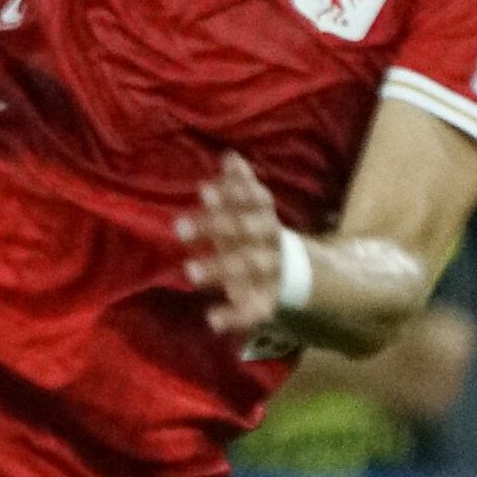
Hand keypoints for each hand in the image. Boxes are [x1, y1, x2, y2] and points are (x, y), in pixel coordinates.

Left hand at [175, 152, 296, 340]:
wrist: (298, 278)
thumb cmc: (259, 239)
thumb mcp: (252, 214)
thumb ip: (240, 187)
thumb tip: (230, 156)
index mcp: (266, 219)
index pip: (255, 202)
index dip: (233, 195)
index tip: (204, 191)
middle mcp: (270, 243)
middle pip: (248, 231)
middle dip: (217, 227)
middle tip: (178, 228)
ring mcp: (271, 273)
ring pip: (250, 267)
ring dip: (220, 268)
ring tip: (189, 272)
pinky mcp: (267, 302)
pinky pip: (254, 310)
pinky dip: (234, 316)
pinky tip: (211, 320)